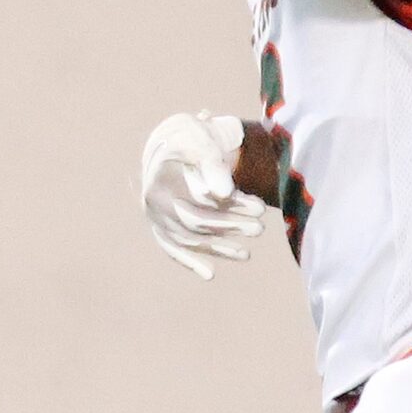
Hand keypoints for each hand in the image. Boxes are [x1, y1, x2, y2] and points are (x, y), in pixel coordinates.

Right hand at [140, 111, 266, 280]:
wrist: (174, 140)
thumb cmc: (190, 138)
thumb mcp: (202, 142)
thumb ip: (212, 165)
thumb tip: (224, 193)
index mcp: (157, 184)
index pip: (195, 206)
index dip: (228, 212)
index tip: (259, 209)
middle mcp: (151, 205)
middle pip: (194, 224)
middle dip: (230, 227)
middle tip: (259, 229)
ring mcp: (155, 217)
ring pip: (188, 239)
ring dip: (218, 248)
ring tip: (246, 254)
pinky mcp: (162, 225)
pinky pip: (174, 248)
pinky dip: (190, 261)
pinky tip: (208, 274)